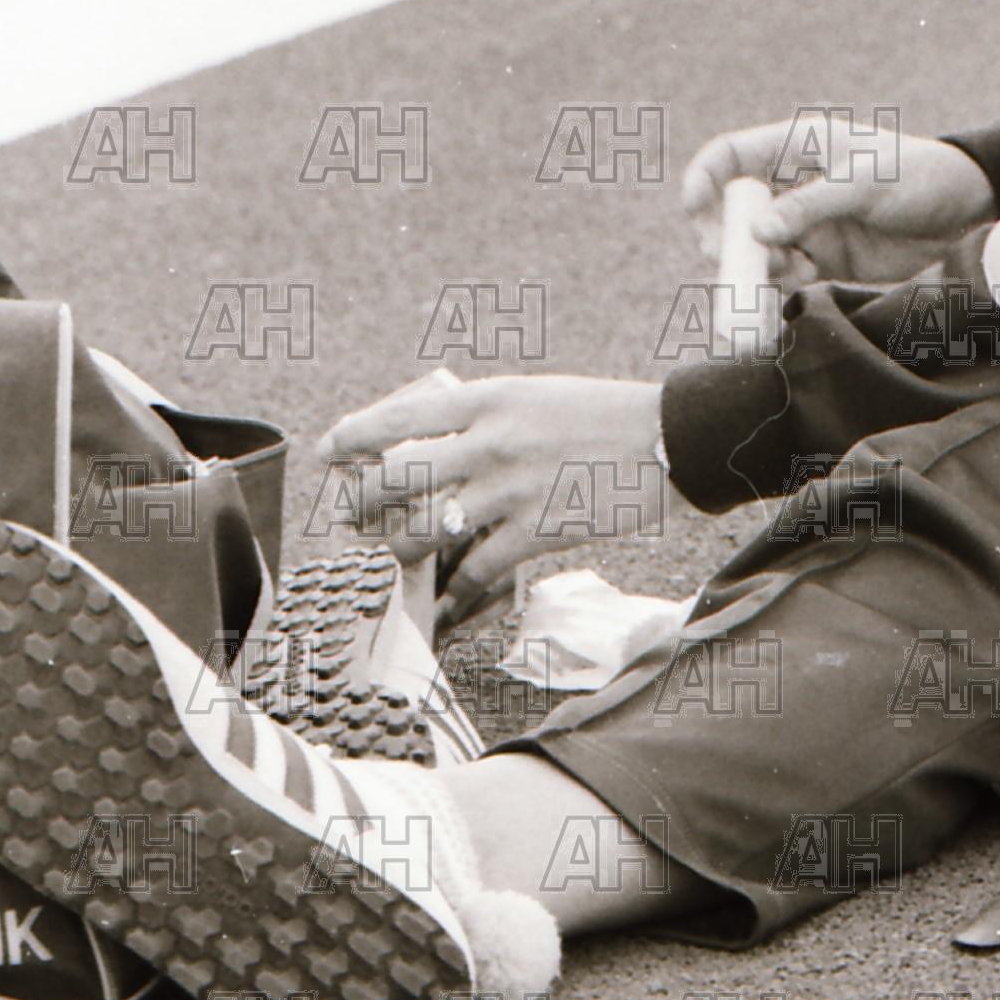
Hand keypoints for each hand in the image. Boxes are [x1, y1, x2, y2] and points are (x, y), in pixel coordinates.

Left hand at [310, 374, 669, 626]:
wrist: (669, 439)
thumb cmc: (603, 415)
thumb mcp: (535, 396)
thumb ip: (484, 419)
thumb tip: (436, 449)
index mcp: (489, 401)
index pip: (400, 417)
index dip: (354, 436)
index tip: (331, 451)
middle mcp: (490, 443)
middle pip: (397, 478)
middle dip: (361, 503)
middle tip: (350, 516)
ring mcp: (510, 491)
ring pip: (426, 531)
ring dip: (401, 551)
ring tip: (395, 557)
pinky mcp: (536, 533)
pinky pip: (475, 572)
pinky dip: (455, 593)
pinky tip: (446, 603)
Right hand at [680, 117, 997, 286]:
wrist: (965, 214)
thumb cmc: (919, 176)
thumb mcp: (866, 182)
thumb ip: (810, 205)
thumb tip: (756, 232)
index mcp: (798, 146)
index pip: (732, 155)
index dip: (703, 179)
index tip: (693, 212)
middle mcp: (793, 184)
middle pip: (734, 209)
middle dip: (726, 235)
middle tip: (729, 261)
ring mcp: (806, 222)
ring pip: (755, 247)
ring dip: (754, 266)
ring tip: (780, 274)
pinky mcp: (823, 257)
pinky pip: (782, 273)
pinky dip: (777, 284)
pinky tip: (793, 287)